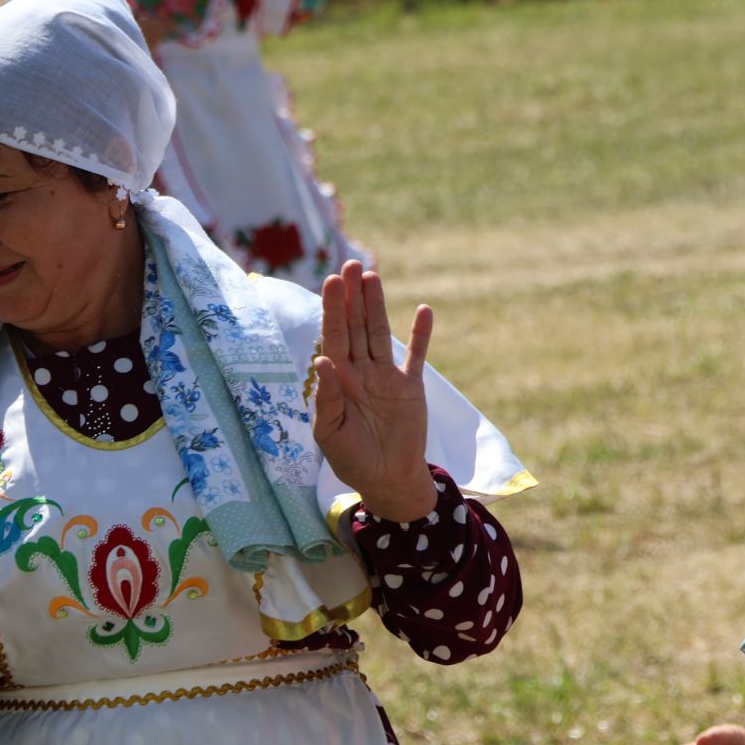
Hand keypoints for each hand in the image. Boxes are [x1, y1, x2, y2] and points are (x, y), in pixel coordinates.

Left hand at [313, 260, 437, 522]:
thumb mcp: (330, 432)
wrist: (387, 480)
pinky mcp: (411, 386)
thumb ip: (326, 397)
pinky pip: (417, 356)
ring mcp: (386, 376)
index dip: (332, 310)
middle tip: (350, 264)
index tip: (330, 281)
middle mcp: (360, 371)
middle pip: (355, 326)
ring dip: (377, 305)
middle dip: (352, 297)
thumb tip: (321, 360)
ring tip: (371, 276)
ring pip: (380, 333)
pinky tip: (423, 310)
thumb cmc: (351, 459)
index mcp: (337, 380)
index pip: (333, 336)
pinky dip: (420, 335)